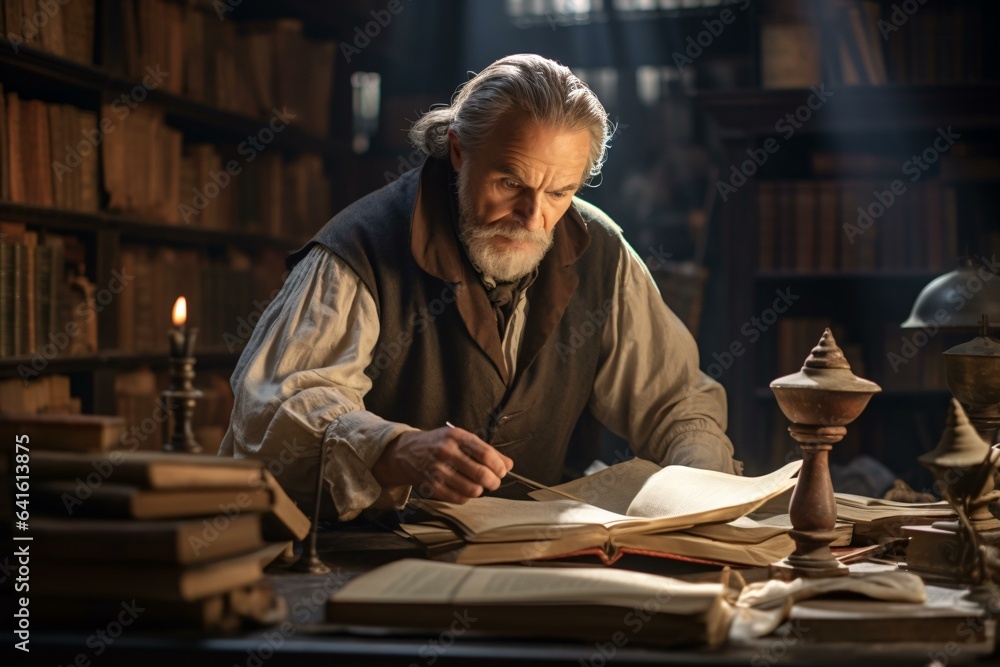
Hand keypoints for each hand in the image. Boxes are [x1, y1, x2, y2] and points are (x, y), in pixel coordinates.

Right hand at [372, 426, 513, 502]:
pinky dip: (466, 497)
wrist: (405, 452)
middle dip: (493, 481)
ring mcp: (436, 469)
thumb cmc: (438, 444)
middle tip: (494, 482)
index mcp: (455, 436)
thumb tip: (509, 464)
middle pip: (480, 473)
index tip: (502, 471)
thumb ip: (485, 450)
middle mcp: (445, 451)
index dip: (498, 465)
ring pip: (471, 489)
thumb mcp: (460, 439)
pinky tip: (465, 491)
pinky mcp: (430, 486)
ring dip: (480, 490)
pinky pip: (458, 498)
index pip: (485, 453)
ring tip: (479, 487)